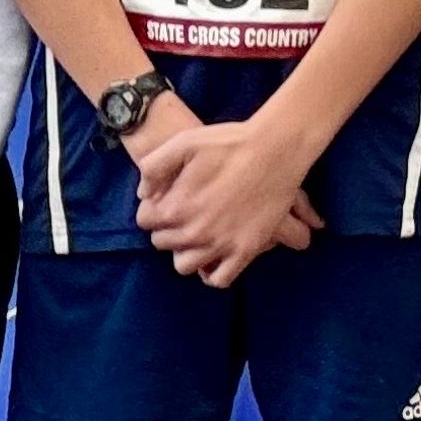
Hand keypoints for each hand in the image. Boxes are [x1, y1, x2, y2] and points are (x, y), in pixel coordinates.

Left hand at [127, 102, 319, 286]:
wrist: (276, 148)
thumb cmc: (229, 142)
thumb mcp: (183, 142)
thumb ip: (153, 167)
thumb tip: (144, 194)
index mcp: (174, 207)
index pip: (145, 220)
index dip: (153, 207)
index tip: (165, 199)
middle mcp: (194, 232)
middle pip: (163, 243)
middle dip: (168, 228)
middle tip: (184, 213)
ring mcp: (220, 244)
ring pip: (186, 266)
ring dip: (186, 252)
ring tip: (197, 236)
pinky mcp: (246, 250)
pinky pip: (221, 278)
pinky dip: (213, 273)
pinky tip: (214, 257)